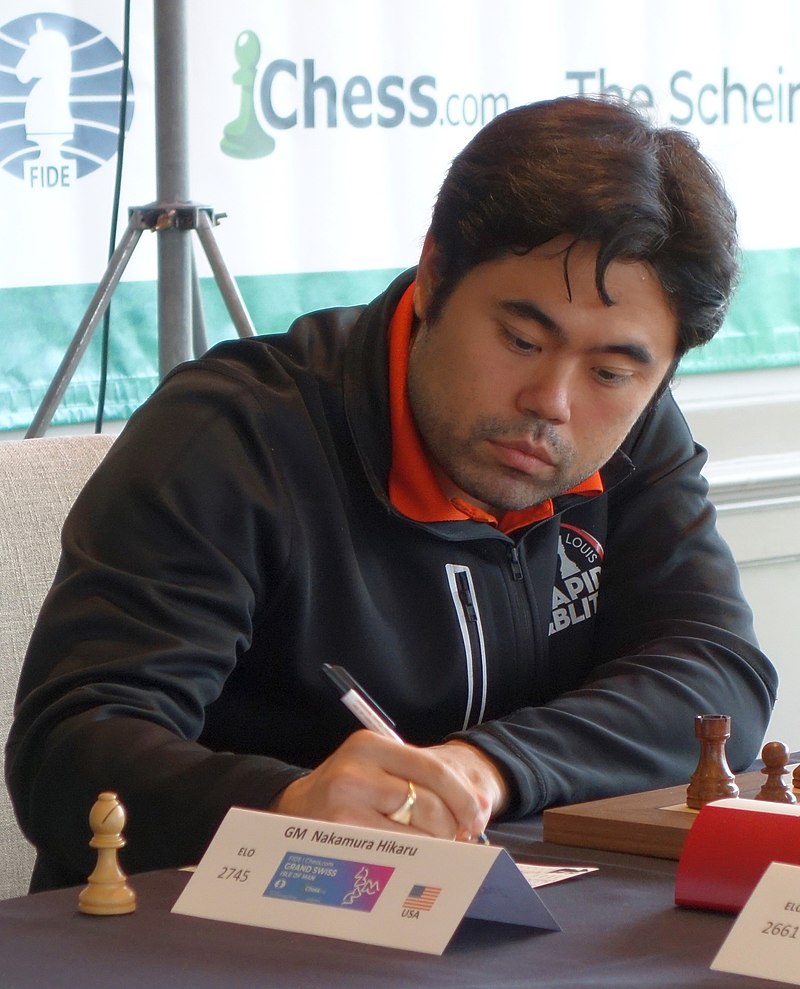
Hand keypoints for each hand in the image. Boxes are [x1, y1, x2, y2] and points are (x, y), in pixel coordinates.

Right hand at [270, 730, 503, 841]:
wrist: (293, 810)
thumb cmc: (347, 790)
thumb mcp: (375, 767)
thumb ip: (420, 778)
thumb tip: (479, 808)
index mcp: (370, 746)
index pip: (433, 770)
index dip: (463, 798)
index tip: (477, 816)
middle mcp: (355, 772)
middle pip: (428, 805)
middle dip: (452, 828)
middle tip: (459, 839)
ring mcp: (344, 807)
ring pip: (414, 835)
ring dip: (436, 848)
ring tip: (437, 850)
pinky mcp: (339, 839)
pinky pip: (393, 855)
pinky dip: (413, 860)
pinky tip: (416, 860)